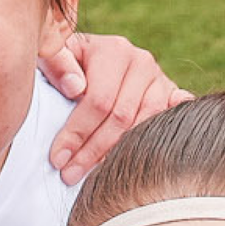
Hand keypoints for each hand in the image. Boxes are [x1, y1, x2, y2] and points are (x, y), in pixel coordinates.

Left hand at [41, 32, 184, 182]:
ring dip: (118, 153)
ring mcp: (160, 80)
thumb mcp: (53, 52)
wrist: (93, 53)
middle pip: (121, 117)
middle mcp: (142, 62)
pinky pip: (169, 120)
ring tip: (94, 174)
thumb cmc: (68, 60)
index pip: (99, 100)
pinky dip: (161, 137)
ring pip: (145, 125)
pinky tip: (152, 155)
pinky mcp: (171, 94)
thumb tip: (74, 88)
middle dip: (93, 151)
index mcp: (114, 50)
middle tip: (70, 174)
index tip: (58, 158)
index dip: (78, 132)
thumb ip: (55, 62)